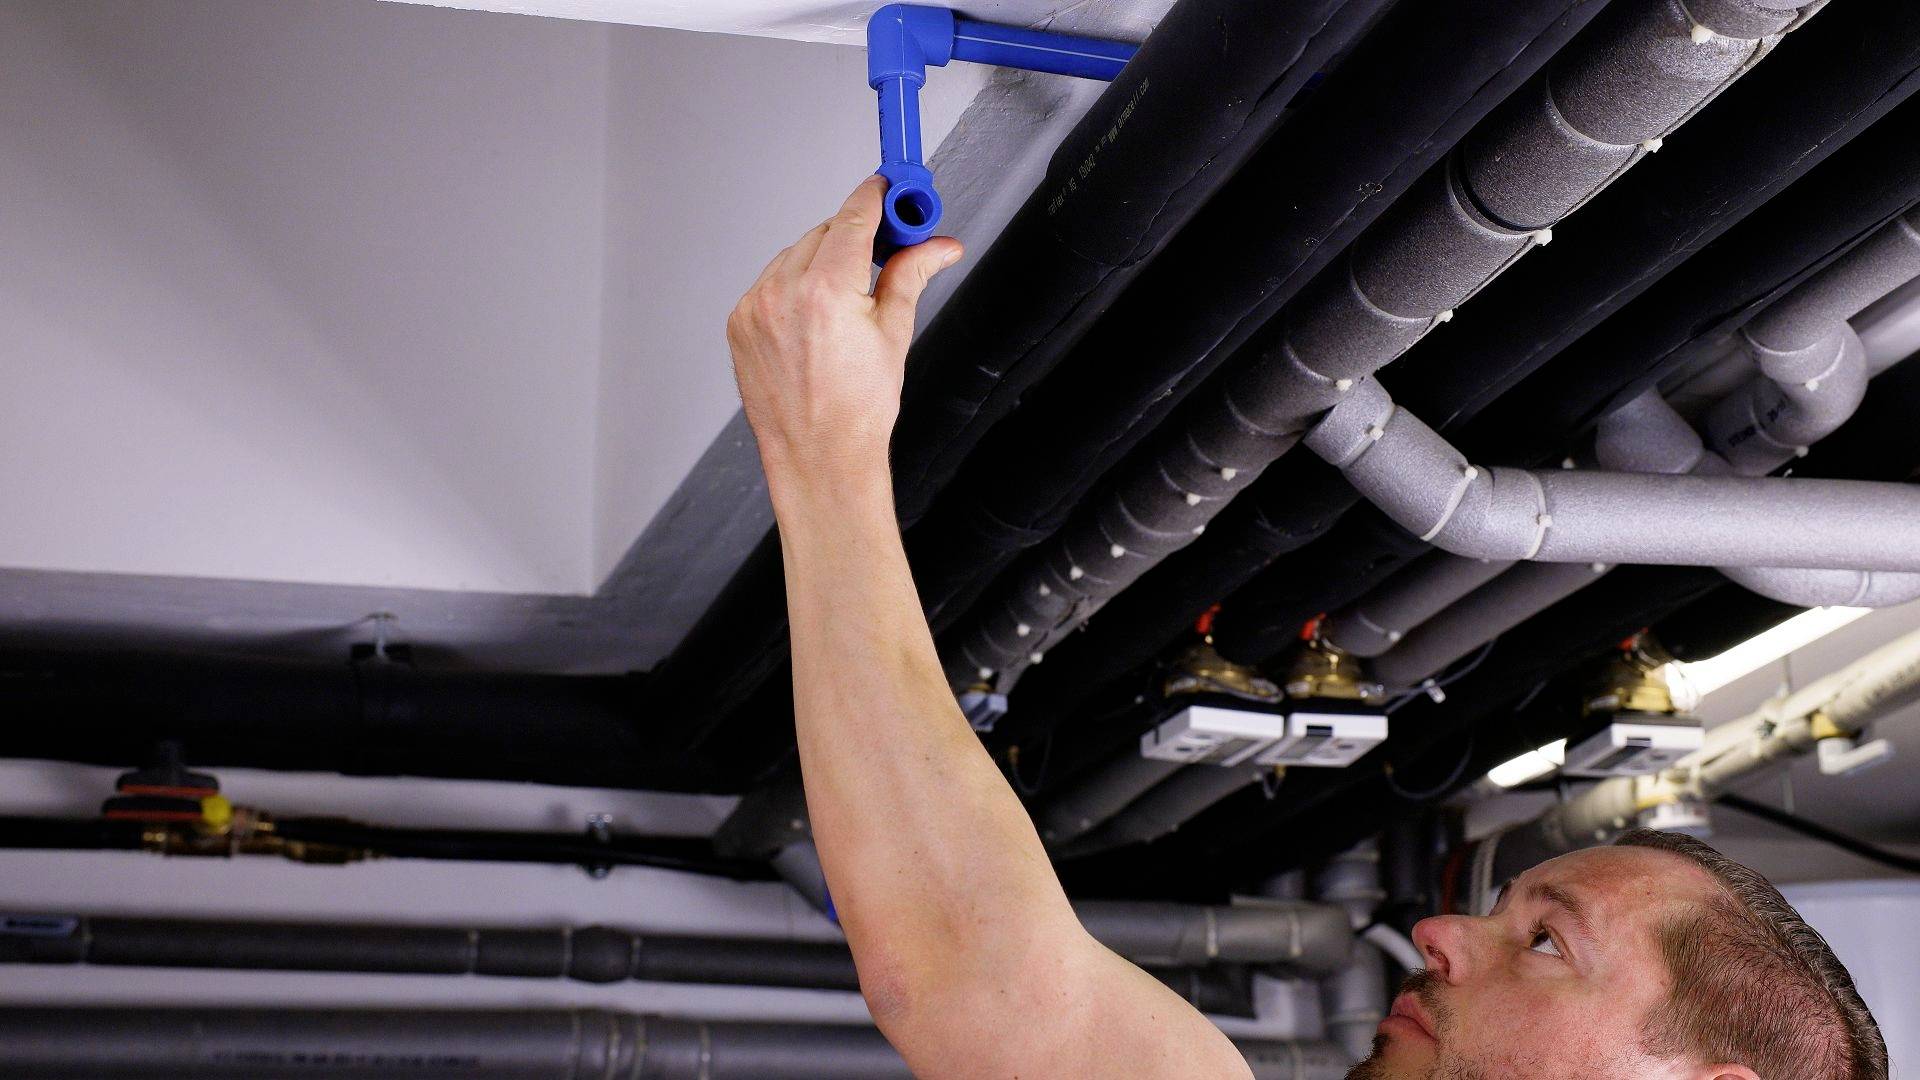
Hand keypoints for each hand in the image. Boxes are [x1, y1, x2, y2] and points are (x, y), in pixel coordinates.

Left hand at [728, 176, 962, 487]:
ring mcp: (755, 308)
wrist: (819, 457)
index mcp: (826, 292)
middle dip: (856, 234)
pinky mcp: (739, 322)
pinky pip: (772, 281)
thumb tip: (938, 245)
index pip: (854, 218)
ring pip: (795, 254)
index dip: (876, 197)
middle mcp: (783, 293)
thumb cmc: (857, 409)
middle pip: (825, 232)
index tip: (891, 187)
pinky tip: (819, 314)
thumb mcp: (894, 334)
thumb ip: (910, 274)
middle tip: (887, 246)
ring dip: (824, 258)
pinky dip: (795, 283)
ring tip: (851, 295)